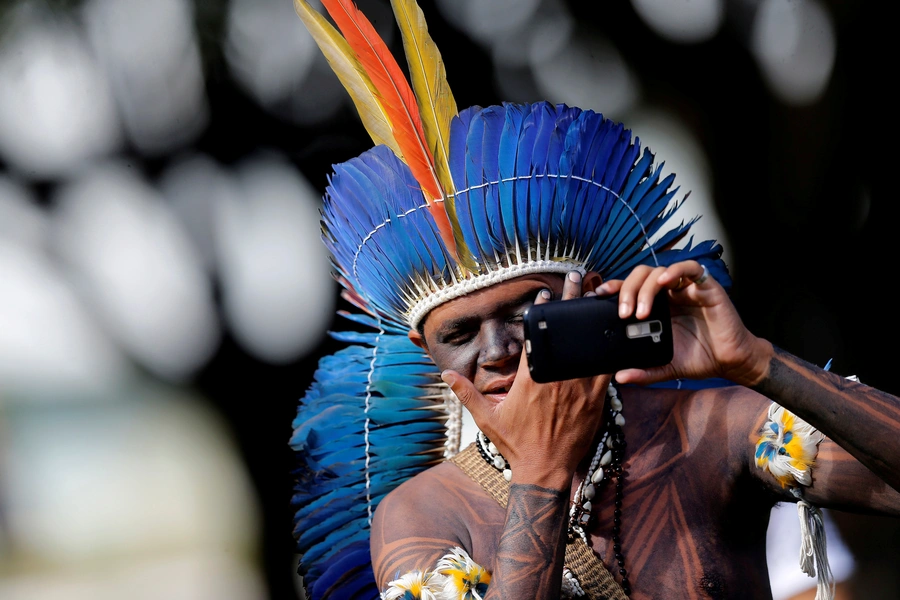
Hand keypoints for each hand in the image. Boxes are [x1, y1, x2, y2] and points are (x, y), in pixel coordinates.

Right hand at [441, 272, 610, 488]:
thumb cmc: (516, 444)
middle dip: (571, 303)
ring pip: (589, 346)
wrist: (545, 470)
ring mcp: (578, 388)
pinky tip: (616, 332)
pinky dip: (610, 350)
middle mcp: (556, 379)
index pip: (537, 337)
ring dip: (593, 321)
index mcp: (531, 379)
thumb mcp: (486, 418)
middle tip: (577, 280)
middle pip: (566, 334)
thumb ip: (467, 393)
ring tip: (600, 298)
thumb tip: (446, 375)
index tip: (546, 294)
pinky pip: (606, 369)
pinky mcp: (596, 400)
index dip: (542, 312)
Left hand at [597, 261, 771, 386]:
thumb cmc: (699, 358)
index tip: (598, 296)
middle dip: (627, 290)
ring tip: (641, 311)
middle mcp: (669, 293)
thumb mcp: (665, 367)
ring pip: (659, 270)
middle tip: (624, 314)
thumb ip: (644, 371)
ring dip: (645, 287)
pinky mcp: (706, 286)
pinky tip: (664, 283)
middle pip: (640, 275)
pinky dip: (674, 271)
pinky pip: (690, 268)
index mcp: (656, 306)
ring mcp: (686, 287)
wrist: (730, 361)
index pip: (630, 288)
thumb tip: (620, 376)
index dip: (614, 287)